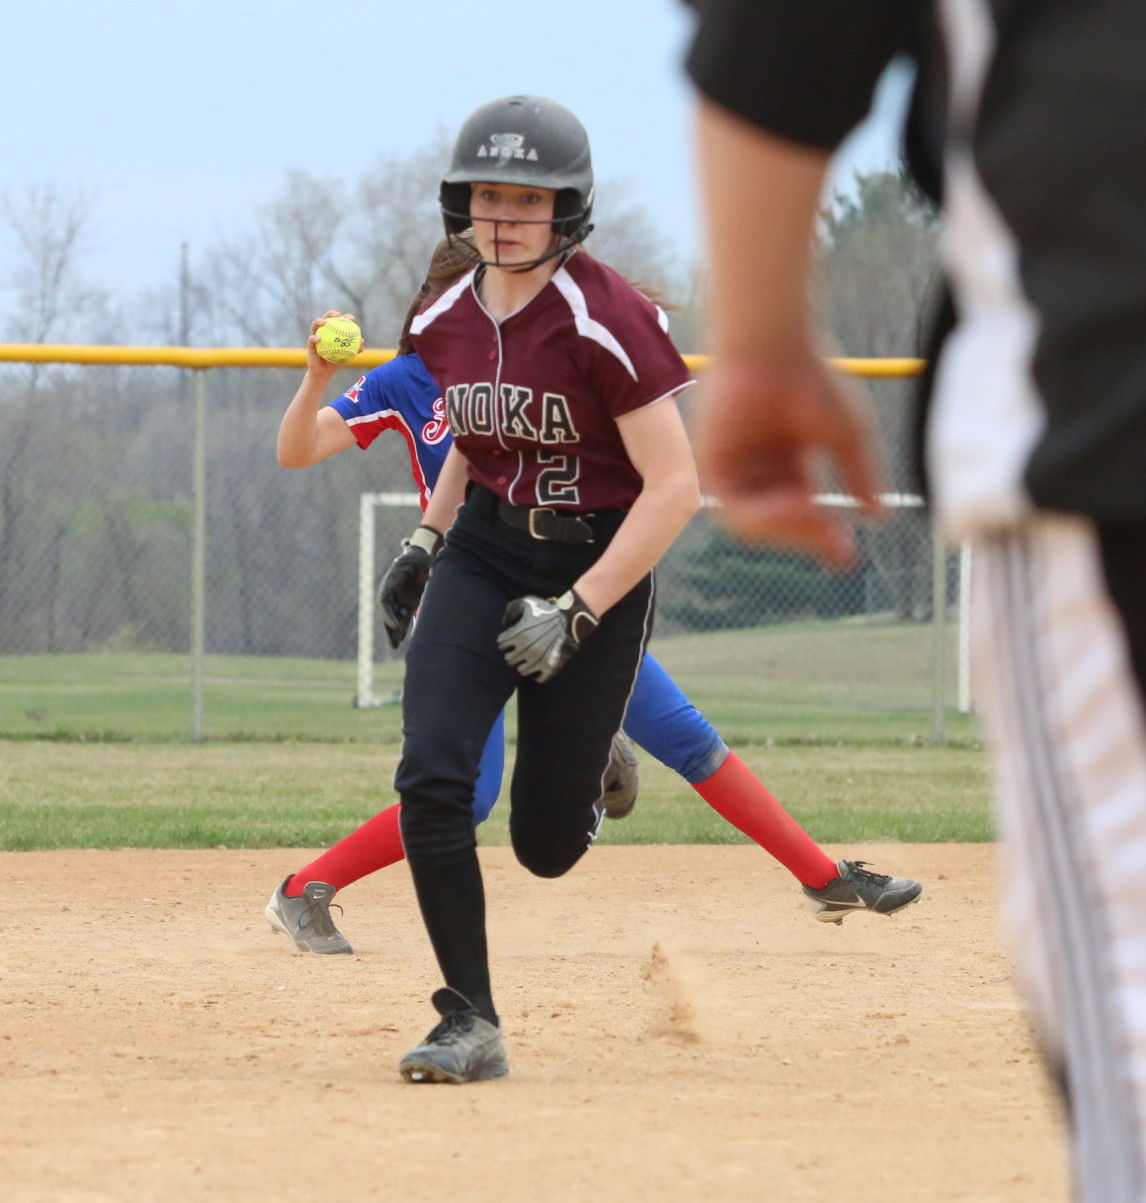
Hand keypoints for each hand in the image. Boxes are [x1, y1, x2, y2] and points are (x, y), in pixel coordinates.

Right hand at [306, 311, 356, 376]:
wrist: (324, 372)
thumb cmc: (336, 362)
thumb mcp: (347, 356)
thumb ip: (355, 349)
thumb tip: (362, 341)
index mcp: (332, 333)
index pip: (339, 322)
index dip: (345, 318)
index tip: (352, 318)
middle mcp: (323, 332)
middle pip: (326, 319)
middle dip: (331, 313)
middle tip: (337, 315)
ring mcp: (315, 337)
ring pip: (315, 326)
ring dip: (318, 321)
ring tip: (324, 322)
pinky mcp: (310, 345)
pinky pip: (311, 340)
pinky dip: (314, 338)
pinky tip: (318, 338)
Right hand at [377, 526, 441, 648]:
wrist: (423, 557)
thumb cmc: (418, 557)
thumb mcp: (413, 558)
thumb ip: (410, 561)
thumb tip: (405, 549)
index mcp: (390, 583)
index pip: (385, 602)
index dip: (388, 615)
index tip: (394, 625)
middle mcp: (392, 593)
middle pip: (388, 613)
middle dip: (390, 629)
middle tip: (393, 643)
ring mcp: (399, 599)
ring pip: (395, 618)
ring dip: (395, 632)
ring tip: (394, 646)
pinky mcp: (408, 603)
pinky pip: (403, 617)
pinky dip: (403, 628)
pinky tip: (401, 640)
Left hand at [497, 590, 598, 682]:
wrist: (571, 617)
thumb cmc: (547, 609)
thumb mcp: (527, 601)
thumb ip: (511, 609)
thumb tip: (504, 623)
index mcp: (518, 634)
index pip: (501, 644)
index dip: (505, 639)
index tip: (512, 637)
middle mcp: (526, 649)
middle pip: (509, 659)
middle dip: (512, 653)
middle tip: (518, 648)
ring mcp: (538, 659)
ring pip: (521, 670)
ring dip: (522, 664)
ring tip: (528, 657)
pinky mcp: (550, 666)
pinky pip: (538, 678)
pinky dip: (537, 674)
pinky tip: (538, 666)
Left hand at [692, 348, 883, 568]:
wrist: (776, 345)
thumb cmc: (814, 378)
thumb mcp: (849, 436)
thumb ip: (862, 476)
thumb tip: (881, 518)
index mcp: (787, 457)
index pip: (802, 509)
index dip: (823, 536)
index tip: (848, 556)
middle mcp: (757, 465)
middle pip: (778, 522)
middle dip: (809, 537)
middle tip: (838, 547)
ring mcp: (734, 466)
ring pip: (755, 523)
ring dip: (790, 527)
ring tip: (818, 517)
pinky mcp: (712, 465)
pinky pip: (735, 509)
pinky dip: (767, 514)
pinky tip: (798, 501)